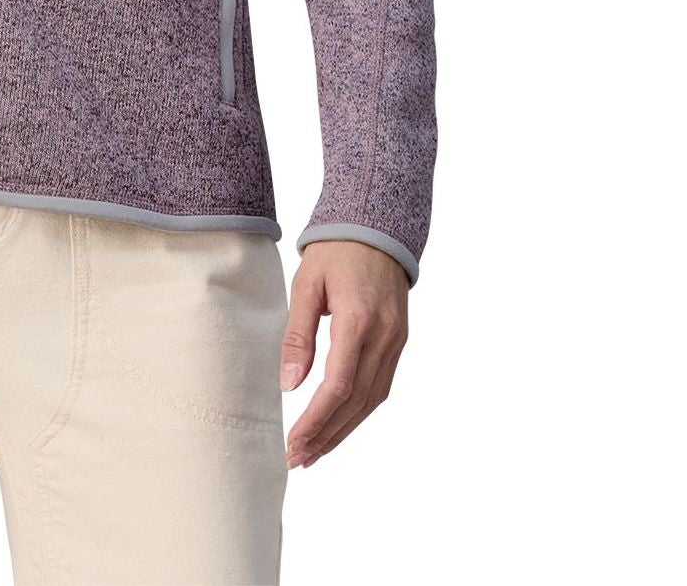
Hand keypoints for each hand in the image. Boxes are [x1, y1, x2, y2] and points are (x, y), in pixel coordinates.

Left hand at [279, 239, 408, 467]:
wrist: (377, 228)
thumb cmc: (335, 252)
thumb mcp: (307, 284)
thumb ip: (297, 334)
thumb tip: (288, 385)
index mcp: (358, 320)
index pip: (339, 385)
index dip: (316, 420)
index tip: (294, 442)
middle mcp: (384, 337)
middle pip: (356, 402)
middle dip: (326, 435)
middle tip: (298, 459)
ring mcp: (396, 342)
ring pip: (371, 401)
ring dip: (343, 431)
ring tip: (314, 452)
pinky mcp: (398, 343)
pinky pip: (380, 387)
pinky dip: (359, 412)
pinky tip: (339, 426)